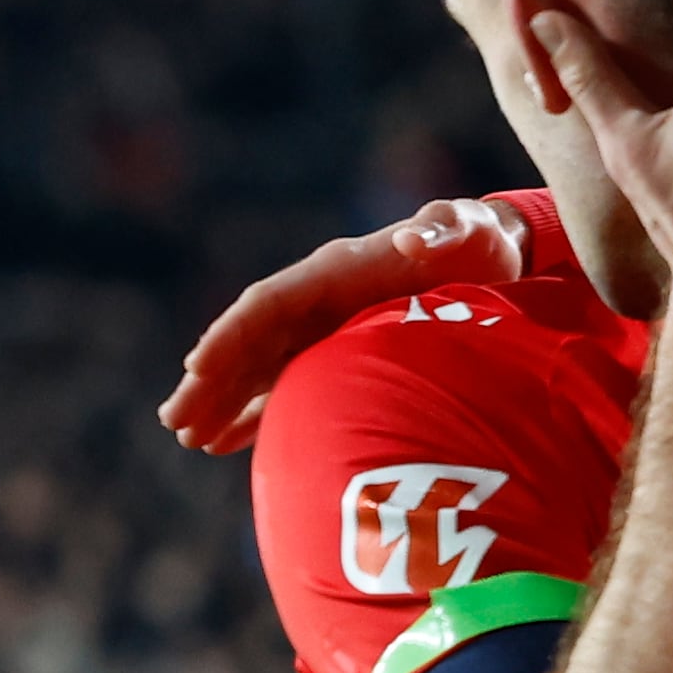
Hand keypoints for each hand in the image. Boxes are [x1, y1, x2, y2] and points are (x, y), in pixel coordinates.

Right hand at [163, 200, 527, 450]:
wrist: (496, 256)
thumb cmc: (479, 239)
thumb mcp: (466, 229)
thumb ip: (440, 232)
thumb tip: (412, 240)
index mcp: (334, 271)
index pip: (268, 304)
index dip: (233, 335)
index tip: (197, 368)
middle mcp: (318, 301)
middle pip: (251, 342)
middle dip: (212, 381)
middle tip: (175, 420)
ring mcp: (323, 329)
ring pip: (260, 369)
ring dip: (224, 402)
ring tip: (189, 438)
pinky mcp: (339, 355)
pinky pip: (287, 387)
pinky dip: (258, 414)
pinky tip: (225, 442)